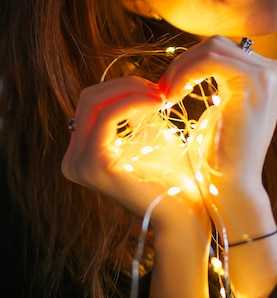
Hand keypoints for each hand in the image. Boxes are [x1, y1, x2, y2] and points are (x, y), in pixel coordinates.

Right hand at [61, 76, 208, 233]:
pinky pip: (107, 116)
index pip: (90, 102)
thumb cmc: (171, 174)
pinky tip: (158, 103)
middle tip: (158, 89)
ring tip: (160, 95)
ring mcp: (78, 164)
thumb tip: (129, 85)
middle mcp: (72, 160)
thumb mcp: (147, 134)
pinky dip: (133, 101)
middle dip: (124, 85)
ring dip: (130, 90)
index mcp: (81, 153)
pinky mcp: (94, 164)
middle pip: (88, 98)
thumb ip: (131, 110)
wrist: (183, 212)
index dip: (121, 87)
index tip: (154, 87)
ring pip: (94, 102)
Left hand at [159, 36, 276, 213]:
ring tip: (165, 94)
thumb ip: (221, 76)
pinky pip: (209, 60)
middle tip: (162, 89)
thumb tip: (202, 50)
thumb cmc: (221, 153)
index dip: (192, 63)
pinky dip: (184, 74)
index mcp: (274, 74)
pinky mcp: (256, 82)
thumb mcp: (223, 105)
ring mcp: (271, 75)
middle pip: (218, 44)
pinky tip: (172, 97)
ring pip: (212, 48)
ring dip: (180, 69)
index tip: (169, 86)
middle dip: (184, 63)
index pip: (224, 49)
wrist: (231, 187)